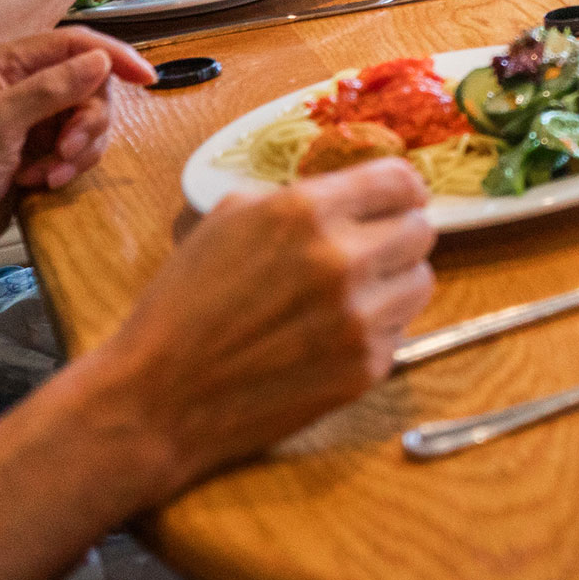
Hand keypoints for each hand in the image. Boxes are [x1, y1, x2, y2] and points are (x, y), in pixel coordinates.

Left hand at [0, 29, 155, 267]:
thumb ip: (48, 90)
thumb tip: (101, 61)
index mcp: (4, 63)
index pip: (74, 44)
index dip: (114, 56)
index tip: (148, 78)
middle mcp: (23, 83)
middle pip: (90, 84)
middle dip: (88, 121)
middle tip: (68, 151)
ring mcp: (35, 116)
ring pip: (91, 118)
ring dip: (78, 150)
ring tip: (49, 174)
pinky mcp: (42, 147)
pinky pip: (81, 147)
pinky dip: (69, 166)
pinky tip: (42, 182)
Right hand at [91, 161, 434, 494]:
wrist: (157, 398)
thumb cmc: (182, 304)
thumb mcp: (228, 220)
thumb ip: (297, 199)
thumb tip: (349, 195)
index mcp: (307, 212)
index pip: (399, 181)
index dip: (401, 189)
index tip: (399, 199)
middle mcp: (343, 260)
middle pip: (421, 230)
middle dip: (397, 234)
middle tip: (371, 248)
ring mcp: (359, 319)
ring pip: (421, 282)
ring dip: (394, 283)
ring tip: (354, 294)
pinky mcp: (366, 369)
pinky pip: (399, 332)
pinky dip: (377, 330)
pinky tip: (333, 336)